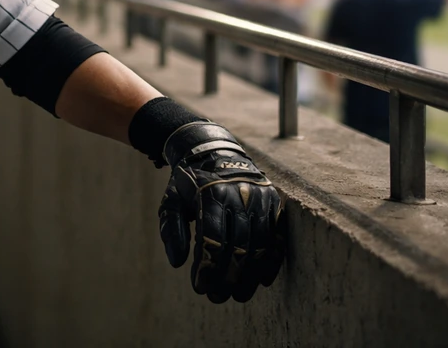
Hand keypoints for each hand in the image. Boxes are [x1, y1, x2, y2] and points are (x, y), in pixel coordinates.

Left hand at [158, 122, 284, 302]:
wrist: (212, 150)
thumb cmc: (188, 183)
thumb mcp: (171, 201)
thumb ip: (171, 230)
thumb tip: (177, 263)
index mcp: (210, 193)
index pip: (212, 238)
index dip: (207, 267)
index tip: (200, 288)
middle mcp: (239, 194)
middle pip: (237, 246)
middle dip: (226, 277)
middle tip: (217, 297)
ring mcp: (260, 197)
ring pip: (259, 245)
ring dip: (248, 275)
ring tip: (237, 295)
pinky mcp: (273, 201)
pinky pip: (276, 236)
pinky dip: (270, 260)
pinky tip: (261, 280)